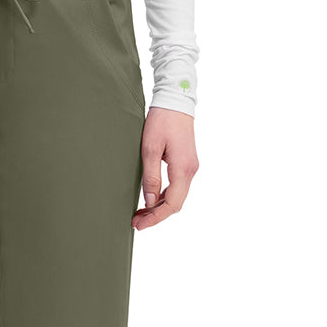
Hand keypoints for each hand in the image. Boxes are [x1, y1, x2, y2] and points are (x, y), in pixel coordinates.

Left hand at [133, 107, 198, 229]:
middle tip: (136, 222)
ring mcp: (190, 167)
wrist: (175, 101)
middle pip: (176, 204)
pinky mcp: (186, 163)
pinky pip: (177, 187)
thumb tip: (149, 201)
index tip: (139, 225)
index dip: (155, 218)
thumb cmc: (162, 121)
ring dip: (160, 207)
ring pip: (177, 196)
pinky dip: (164, 196)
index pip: (171, 204)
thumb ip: (151, 177)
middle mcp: (190, 171)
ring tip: (140, 213)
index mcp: (183, 169)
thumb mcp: (150, 149)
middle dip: (156, 216)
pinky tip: (151, 199)